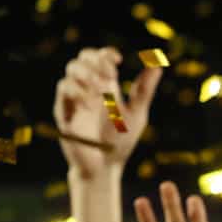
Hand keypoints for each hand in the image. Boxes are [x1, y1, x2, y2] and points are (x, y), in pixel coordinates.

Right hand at [54, 47, 158, 181]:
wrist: (106, 167)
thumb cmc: (120, 141)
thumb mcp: (136, 114)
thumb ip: (144, 90)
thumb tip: (157, 65)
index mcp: (104, 87)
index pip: (98, 58)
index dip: (106, 54)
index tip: (119, 60)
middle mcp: (88, 89)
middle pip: (82, 59)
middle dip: (95, 62)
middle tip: (110, 76)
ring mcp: (74, 99)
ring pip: (70, 70)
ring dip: (86, 74)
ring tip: (100, 88)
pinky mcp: (64, 111)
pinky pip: (64, 91)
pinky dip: (77, 91)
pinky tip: (90, 103)